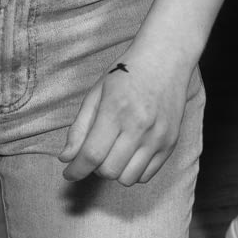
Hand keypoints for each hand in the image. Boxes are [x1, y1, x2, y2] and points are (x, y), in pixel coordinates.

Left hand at [62, 48, 192, 185]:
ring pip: (128, 179)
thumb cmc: (127, 72)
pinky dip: (133, 171)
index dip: (76, 169)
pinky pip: (146, 175)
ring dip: (115, 171)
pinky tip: (130, 153)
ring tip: (113, 152)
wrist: (166, 58)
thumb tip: (66, 158)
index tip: (69, 172)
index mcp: (116, 110)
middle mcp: (139, 126)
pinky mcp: (171, 143)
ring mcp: (158, 137)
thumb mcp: (97, 92)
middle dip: (95, 167)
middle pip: (109, 171)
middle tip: (95, 152)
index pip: (92, 154)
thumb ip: (80, 127)